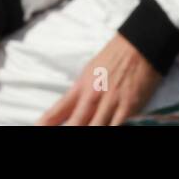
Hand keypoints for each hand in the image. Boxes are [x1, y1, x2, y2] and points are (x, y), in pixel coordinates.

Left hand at [39, 34, 161, 125]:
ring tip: (86, 131)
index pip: (57, 111)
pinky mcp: (129, 105)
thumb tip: (69, 112)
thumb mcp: (90, 71)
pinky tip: (107, 128)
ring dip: (89, 131)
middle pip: (75, 124)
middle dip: (69, 131)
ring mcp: (111, 102)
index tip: (37, 128)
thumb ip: (80, 93)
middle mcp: (93, 95)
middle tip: (63, 134)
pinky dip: (111, 128)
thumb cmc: (115, 55)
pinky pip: (117, 126)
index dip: (45, 124)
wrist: (140, 44)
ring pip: (96, 128)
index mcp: (81, 86)